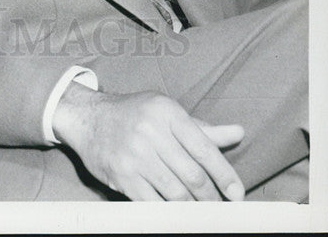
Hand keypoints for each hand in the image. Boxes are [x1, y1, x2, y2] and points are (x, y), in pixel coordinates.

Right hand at [52, 84, 244, 200]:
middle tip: (220, 208)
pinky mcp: (122, 175)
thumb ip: (203, 128)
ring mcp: (134, 154)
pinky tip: (178, 215)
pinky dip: (170, 213)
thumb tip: (239, 132)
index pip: (203, 147)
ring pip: (176, 192)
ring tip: (203, 213)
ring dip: (193, 208)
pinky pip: (153, 202)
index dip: (224, 174)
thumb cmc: (136, 115)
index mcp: (167, 111)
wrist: (89, 118)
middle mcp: (150, 131)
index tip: (237, 194)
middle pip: (192, 174)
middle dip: (211, 197)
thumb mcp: (167, 112)